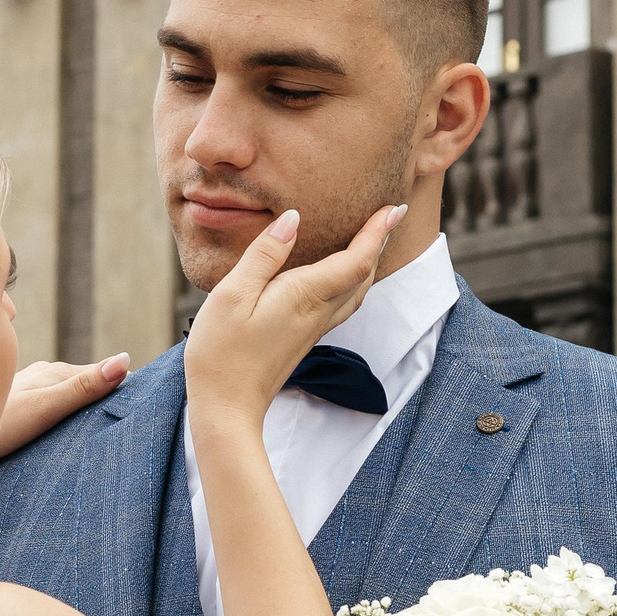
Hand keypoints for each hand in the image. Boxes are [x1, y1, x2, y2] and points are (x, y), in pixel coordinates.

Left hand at [0, 356, 131, 461]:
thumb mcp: (46, 408)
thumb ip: (83, 387)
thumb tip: (125, 360)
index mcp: (56, 371)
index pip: (106, 374)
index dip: (126, 387)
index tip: (149, 403)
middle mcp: (44, 374)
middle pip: (89, 383)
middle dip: (109, 396)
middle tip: (133, 419)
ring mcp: (31, 387)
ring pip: (71, 393)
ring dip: (87, 406)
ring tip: (105, 426)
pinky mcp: (20, 403)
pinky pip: (55, 404)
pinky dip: (68, 413)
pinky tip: (68, 428)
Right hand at [184, 204, 403, 424]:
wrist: (227, 407)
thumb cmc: (221, 352)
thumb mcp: (232, 294)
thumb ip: (265, 255)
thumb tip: (293, 219)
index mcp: (306, 296)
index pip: (356, 259)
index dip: (377, 232)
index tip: (394, 208)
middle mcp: (318, 313)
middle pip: (363, 274)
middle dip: (380, 242)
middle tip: (391, 215)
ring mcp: (314, 329)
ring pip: (356, 292)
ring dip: (369, 263)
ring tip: (373, 240)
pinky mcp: (304, 339)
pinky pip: (341, 304)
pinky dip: (352, 282)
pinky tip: (340, 277)